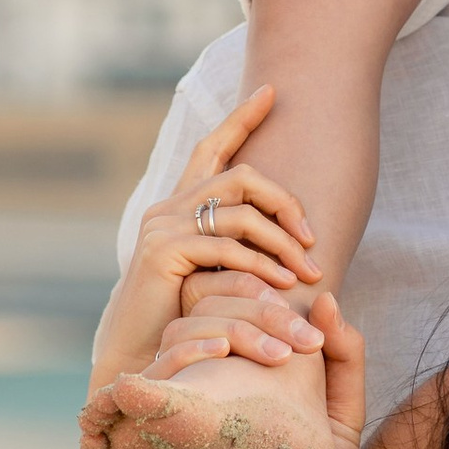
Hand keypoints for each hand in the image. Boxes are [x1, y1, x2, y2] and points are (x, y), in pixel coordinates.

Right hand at [85, 280, 363, 448]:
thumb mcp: (341, 424)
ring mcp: (177, 403)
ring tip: (272, 353)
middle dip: (257, 307)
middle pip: (208, 303)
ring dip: (226, 324)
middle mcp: (203, 379)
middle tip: (301, 341)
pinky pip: (152, 375)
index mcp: (240, 370)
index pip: (239, 300)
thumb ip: (345, 365)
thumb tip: (328, 300)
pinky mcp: (155, 431)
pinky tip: (219, 353)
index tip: (316, 328)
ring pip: (180, 328)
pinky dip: (182, 352)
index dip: (272, 296)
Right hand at [87, 90, 319, 390]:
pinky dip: (261, 264)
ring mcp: (162, 227)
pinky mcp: (163, 253)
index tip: (271, 91)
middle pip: (241, 176)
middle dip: (285, 202)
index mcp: (179, 207)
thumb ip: (235, 247)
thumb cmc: (179, 322)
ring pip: (240, 212)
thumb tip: (285, 235)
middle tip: (312, 238)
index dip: (241, 119)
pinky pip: (226, 247)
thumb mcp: (213, 276)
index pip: (212, 148)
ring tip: (307, 270)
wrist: (136, 357)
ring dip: (282, 241)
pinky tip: (281, 284)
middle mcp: (167, 208)